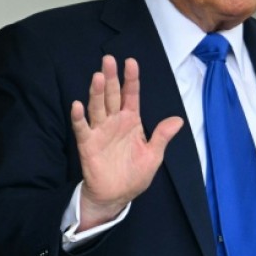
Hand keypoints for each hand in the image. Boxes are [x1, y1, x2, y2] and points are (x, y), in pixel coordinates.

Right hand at [70, 55, 183, 230]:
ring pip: (97, 107)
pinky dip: (79, 117)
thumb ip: (162, 136)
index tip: (131, 62)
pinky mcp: (88, 144)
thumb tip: (178, 120)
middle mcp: (115, 122)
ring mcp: (100, 131)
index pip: (131, 95)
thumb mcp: (153, 155)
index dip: (131, 79)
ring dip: (95, 92)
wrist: (117, 195)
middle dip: (110, 78)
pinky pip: (82, 128)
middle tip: (108, 59)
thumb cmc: (135, 174)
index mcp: (132, 121)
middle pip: (112, 95)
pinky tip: (77, 105)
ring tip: (96, 76)